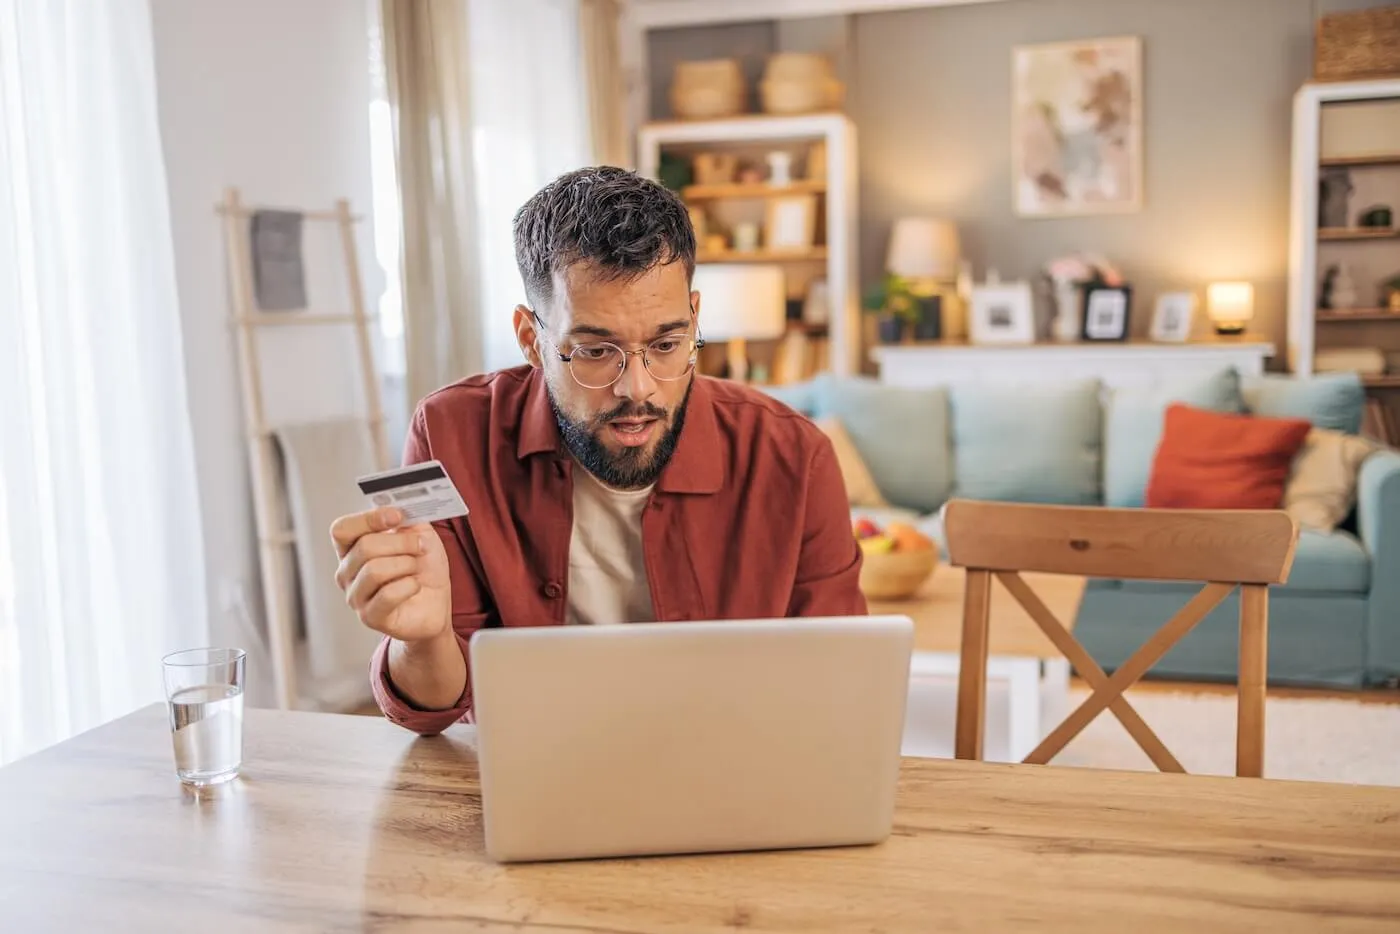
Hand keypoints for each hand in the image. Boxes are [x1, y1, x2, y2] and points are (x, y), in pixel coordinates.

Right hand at [331, 507, 450, 645]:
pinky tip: (415, 587)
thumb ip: (407, 518)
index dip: (368, 519)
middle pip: (365, 547)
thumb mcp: (420, 535)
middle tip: (420, 545)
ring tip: (416, 568)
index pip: (341, 529)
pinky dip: (410, 586)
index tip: (397, 516)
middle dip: (401, 542)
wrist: (436, 604)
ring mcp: (356, 596)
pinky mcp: (370, 617)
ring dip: (407, 564)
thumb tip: (397, 504)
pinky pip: (388, 594)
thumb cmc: (423, 569)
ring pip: (375, 569)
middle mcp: (347, 572)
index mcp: (352, 548)